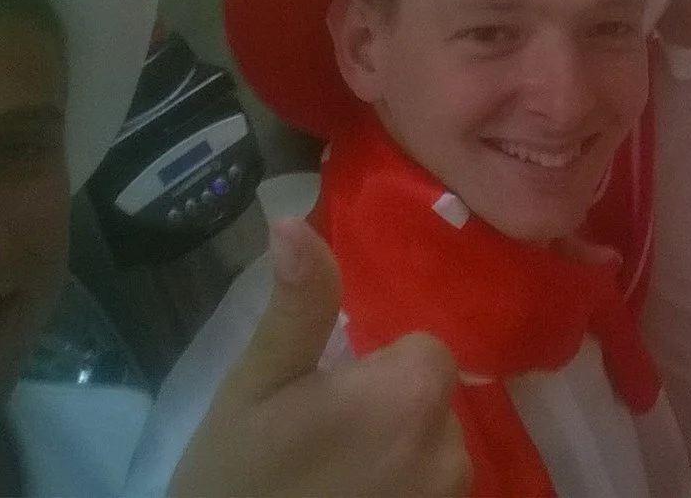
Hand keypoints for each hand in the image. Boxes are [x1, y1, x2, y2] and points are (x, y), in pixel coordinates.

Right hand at [168, 218, 470, 496]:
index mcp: (412, 392)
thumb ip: (296, 307)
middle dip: (382, 411)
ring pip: (430, 451)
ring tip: (326, 479)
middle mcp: (451, 446)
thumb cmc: (238, 483)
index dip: (371, 367)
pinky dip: (397, 495)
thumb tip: (296, 220)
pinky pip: (428, 494)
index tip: (323, 394)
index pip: (421, 347)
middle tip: (313, 440)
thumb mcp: (254, 389)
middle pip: (428, 399)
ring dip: (391, 457)